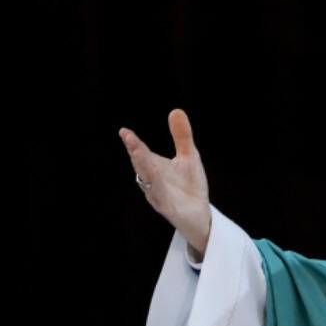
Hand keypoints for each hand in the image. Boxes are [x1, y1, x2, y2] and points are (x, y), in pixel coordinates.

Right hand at [120, 109, 211, 258]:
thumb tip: (176, 110)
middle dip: (136, 153)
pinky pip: (162, 198)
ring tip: (139, 154)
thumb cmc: (190, 185)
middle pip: (142, 166)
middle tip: (130, 139)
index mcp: (154, 168)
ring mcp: (159, 196)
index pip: (141, 153)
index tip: (124, 131)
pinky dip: (158, 189)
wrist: (200, 214)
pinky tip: (156, 180)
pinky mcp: (170, 209)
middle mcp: (153, 182)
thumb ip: (182, 136)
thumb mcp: (189, 157)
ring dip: (144, 168)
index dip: (133, 143)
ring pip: (149, 182)